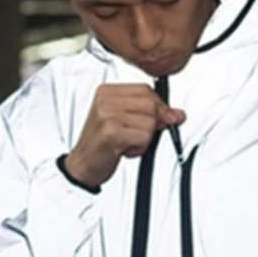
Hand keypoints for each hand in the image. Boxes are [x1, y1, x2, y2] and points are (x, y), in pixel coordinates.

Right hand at [65, 84, 184, 188]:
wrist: (81, 166)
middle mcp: (105, 101)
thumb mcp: (121, 122)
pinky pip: (143, 137)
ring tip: (127, 143)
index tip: (163, 119)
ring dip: (144, 139)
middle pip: (150, 104)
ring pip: (149, 122)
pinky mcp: (112, 132)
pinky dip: (139, 148)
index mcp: (106, 92)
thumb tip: (176, 114)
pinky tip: (124, 150)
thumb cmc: (100, 145)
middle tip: (140, 136)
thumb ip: (146, 113)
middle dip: (153, 123)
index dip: (159, 106)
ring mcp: (107, 116)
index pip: (145, 90)